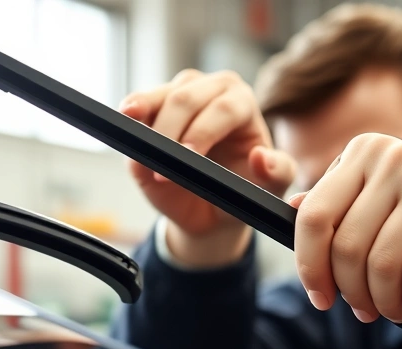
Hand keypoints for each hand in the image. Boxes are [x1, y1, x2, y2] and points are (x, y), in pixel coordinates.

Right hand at [120, 69, 295, 265]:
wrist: (210, 208)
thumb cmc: (242, 193)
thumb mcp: (267, 192)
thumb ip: (276, 174)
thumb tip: (260, 156)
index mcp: (242, 103)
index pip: (224, 108)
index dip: (204, 131)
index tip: (189, 157)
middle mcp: (211, 89)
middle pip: (187, 98)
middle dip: (172, 131)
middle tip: (162, 167)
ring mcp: (179, 94)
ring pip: (161, 95)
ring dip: (149, 118)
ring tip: (141, 139)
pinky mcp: (152, 107)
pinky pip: (139, 104)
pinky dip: (132, 111)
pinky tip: (125, 117)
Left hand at [290, 133, 401, 322]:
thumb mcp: (387, 215)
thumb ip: (343, 212)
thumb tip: (291, 210)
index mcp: (365, 153)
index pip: (312, 216)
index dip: (309, 265)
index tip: (321, 298)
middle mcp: (393, 157)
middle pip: (345, 246)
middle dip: (352, 293)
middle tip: (368, 313)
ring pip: (381, 264)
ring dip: (387, 302)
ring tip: (399, 310)